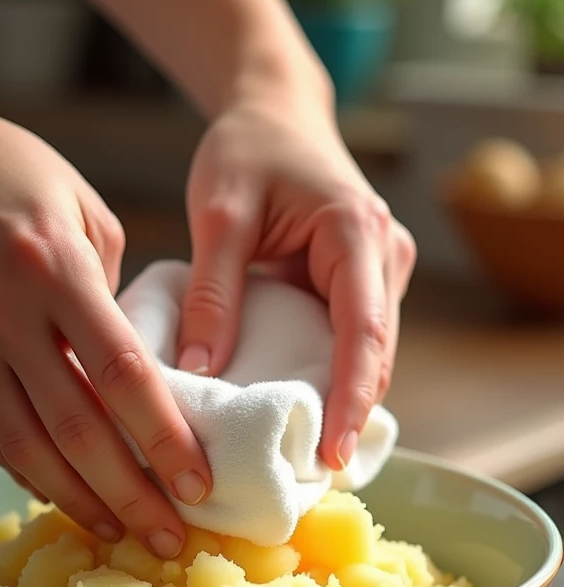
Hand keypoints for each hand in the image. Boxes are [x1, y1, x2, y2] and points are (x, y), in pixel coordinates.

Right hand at [0, 102, 209, 556]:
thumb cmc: (18, 178)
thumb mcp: (87, 213)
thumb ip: (116, 297)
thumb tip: (139, 375)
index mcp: (55, 266)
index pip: (121, 373)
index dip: (163, 438)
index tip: (198, 484)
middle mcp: (4, 310)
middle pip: (76, 427)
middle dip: (129, 493)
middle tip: (171, 536)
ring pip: (26, 447)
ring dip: (80, 500)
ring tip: (123, 533)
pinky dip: (32, 473)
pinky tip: (69, 498)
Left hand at [178, 95, 415, 468]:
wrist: (275, 114)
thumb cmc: (248, 149)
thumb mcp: (220, 213)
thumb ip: (214, 290)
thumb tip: (201, 372)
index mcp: (357, 233)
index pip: (364, 330)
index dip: (351, 397)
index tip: (331, 453)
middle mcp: (385, 255)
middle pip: (375, 353)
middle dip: (347, 413)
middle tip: (305, 473)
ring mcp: (381, 271)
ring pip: (368, 353)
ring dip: (341, 401)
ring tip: (300, 456)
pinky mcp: (362, 283)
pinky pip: (353, 342)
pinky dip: (331, 378)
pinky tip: (299, 413)